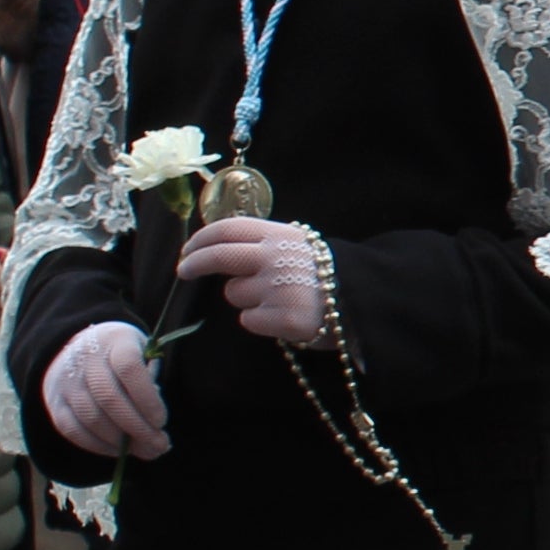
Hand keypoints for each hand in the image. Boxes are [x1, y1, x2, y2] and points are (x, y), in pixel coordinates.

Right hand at [42, 319, 172, 456]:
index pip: (129, 368)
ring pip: (91, 417)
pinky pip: (72, 429)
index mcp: (115, 340)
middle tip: (159, 445)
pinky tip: (119, 450)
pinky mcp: (54, 401)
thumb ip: (150, 383)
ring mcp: (65, 380)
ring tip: (145, 450)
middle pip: (109, 397)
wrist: (84, 347)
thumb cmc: (125, 357)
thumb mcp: (144, 354)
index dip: (147, 399)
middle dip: (138, 428)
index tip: (162, 421)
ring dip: (120, 442)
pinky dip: (98, 445)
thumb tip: (154, 426)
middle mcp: (85, 358)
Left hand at [175, 214, 331, 345]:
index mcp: (279, 236)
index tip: (188, 250)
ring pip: (235, 294)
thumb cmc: (325, 274)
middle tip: (185, 271)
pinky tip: (284, 316)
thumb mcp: (299, 246)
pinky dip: (261, 321)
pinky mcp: (284, 318)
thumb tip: (218, 246)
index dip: (201, 239)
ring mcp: (279, 288)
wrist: (364, 301)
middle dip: (195, 264)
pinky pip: (250, 320)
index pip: (228, 229)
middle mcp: (276, 258)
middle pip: (219, 257)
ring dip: (246, 298)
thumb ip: (264, 243)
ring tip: (276, 298)